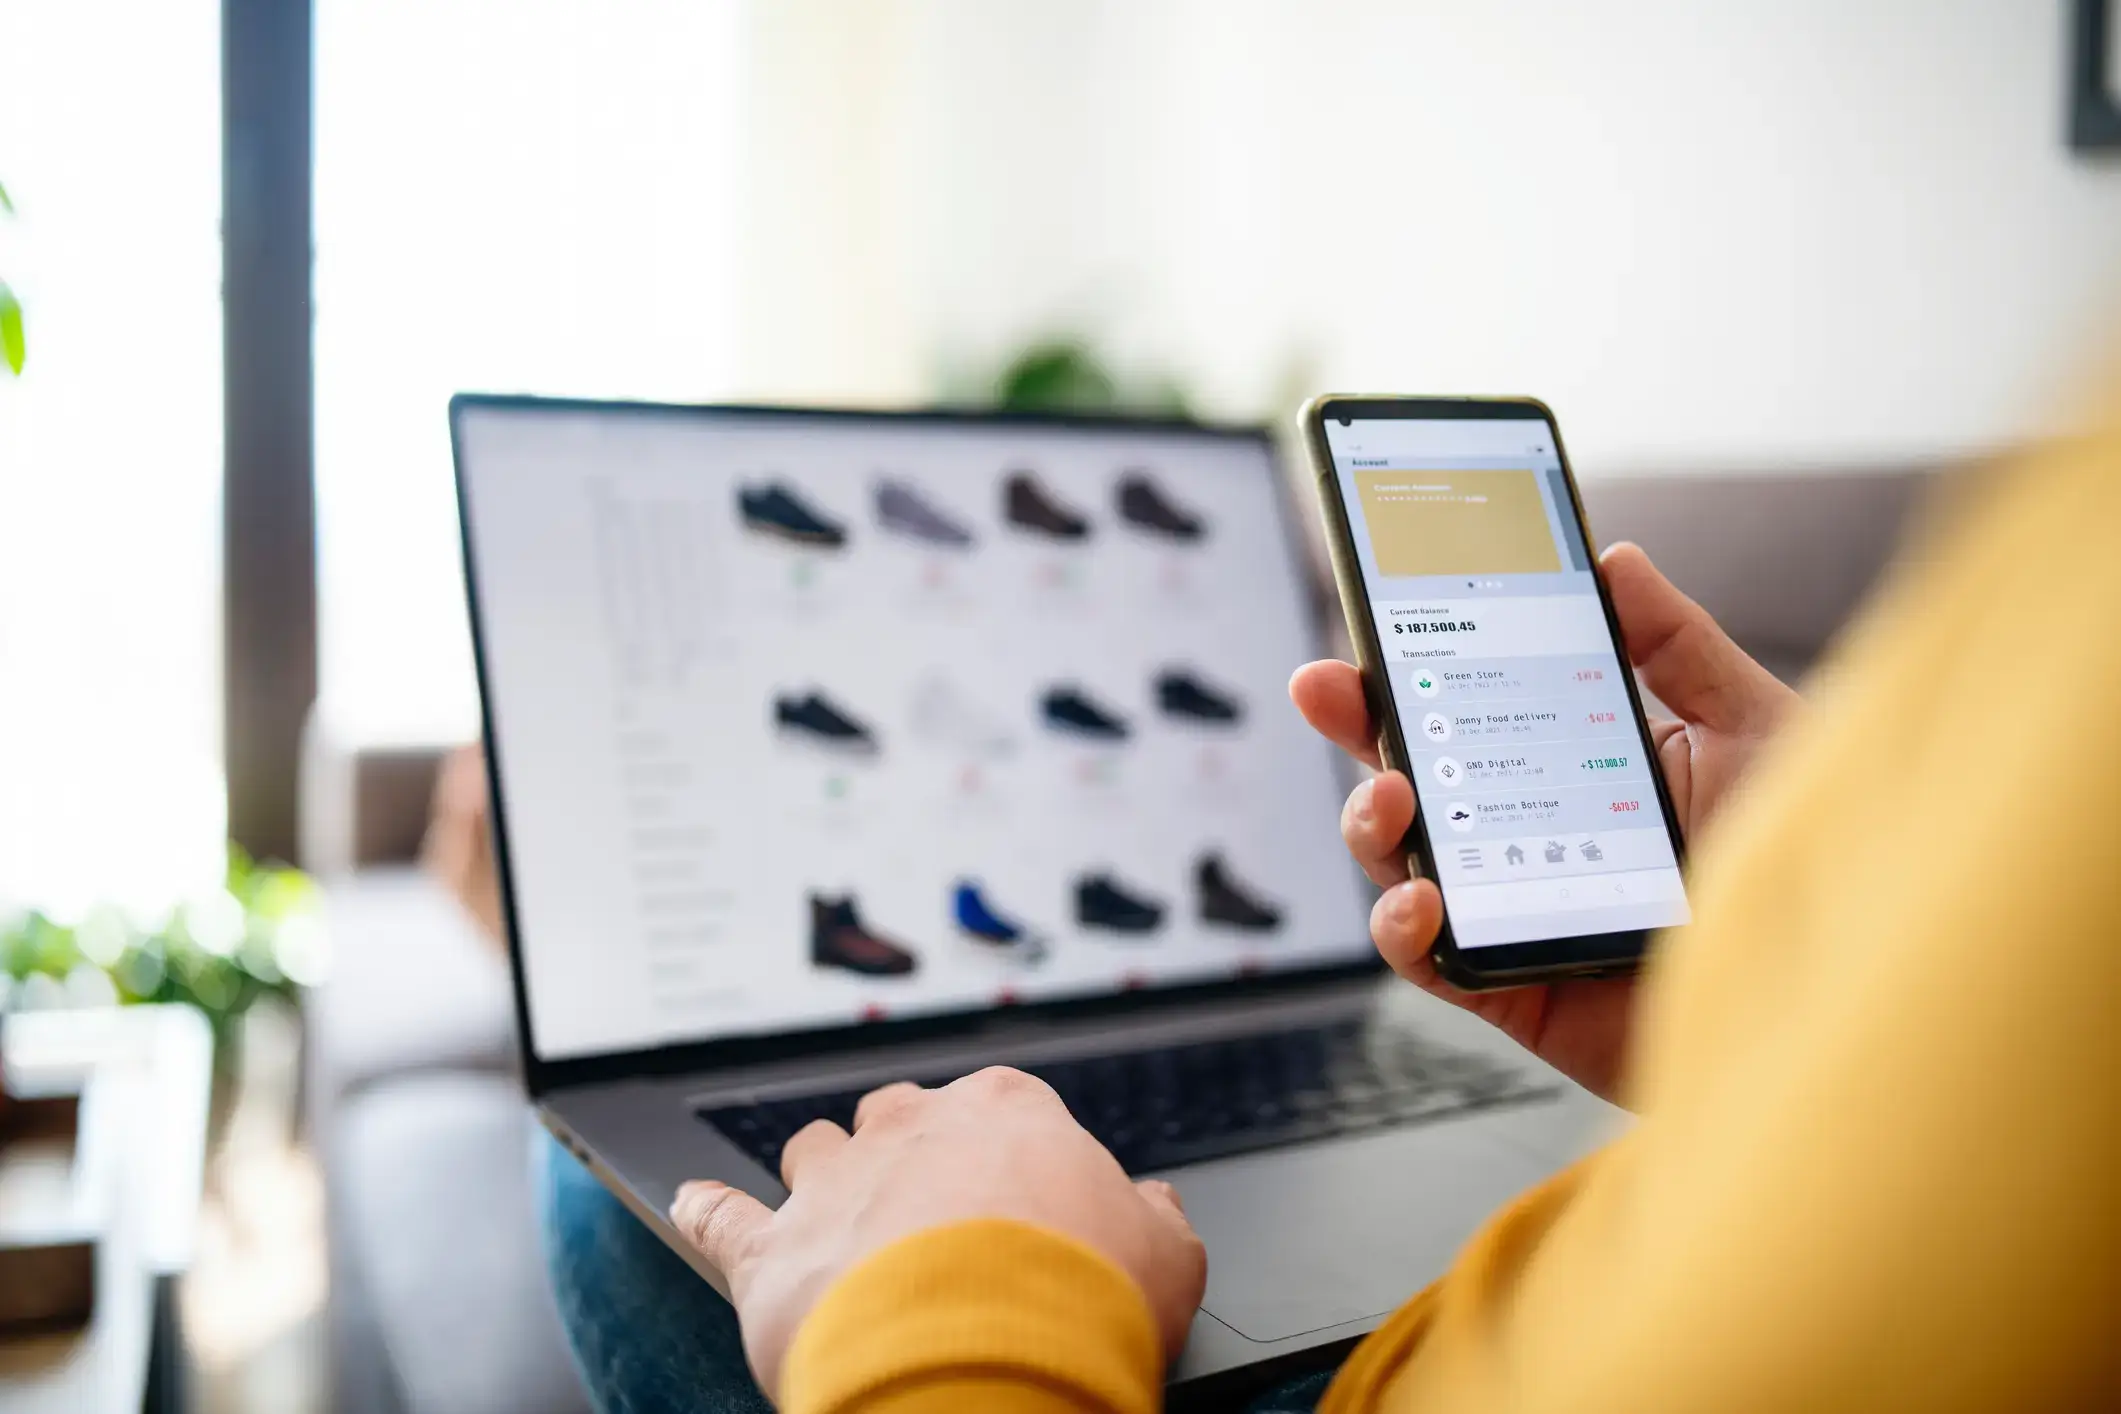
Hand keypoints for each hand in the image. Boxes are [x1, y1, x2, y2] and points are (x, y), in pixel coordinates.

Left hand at [669, 1068, 1207, 1400]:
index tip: (1017, 1203)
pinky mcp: (770, 1251)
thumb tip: (1153, 1207)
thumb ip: (1155, 1220)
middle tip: (934, 1222)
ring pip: (811, 1150)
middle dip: (909, 1157)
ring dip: (821, 1180)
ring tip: (837, 1224)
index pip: (1000, 1109)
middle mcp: (911, 1126)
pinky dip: (706, 1213)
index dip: (1006, 1161)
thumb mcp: (1169, 1257)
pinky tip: (692, 1206)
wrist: (987, 1362)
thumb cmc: (1084, 1300)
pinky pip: (718, 1217)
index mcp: (1007, 1111)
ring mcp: (834, 1183)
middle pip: (898, 1118)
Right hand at [1288, 542, 1798, 1101]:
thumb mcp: (1757, 730)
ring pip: (1402, 861)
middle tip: (1326, 687)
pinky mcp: (1515, 988)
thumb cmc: (1813, 868)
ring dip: (1371, 822)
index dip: (1411, 662)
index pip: (1474, 703)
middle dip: (1357, 725)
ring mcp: (1515, 909)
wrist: (1847, 999)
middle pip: (1417, 772)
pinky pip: (1430, 961)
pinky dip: (1405, 928)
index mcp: (1577, 763)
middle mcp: (1532, 833)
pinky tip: (1424, 898)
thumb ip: (1681, 646)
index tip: (1373, 615)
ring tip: (1395, 799)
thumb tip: (1615, 558)